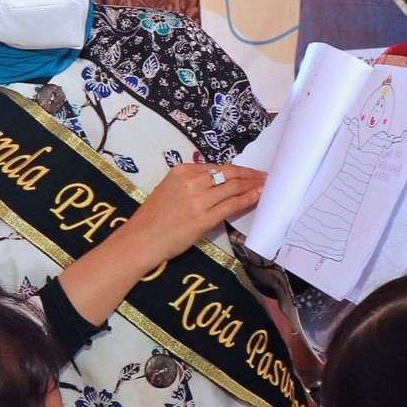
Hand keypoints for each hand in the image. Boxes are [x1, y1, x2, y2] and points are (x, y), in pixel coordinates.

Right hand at [118, 163, 264, 267]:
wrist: (142, 239)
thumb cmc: (153, 217)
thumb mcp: (169, 189)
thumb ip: (191, 183)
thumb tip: (216, 183)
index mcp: (181, 171)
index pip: (216, 167)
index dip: (236, 169)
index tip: (248, 171)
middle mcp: (191, 181)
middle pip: (228, 174)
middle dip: (249, 174)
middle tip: (264, 176)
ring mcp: (199, 200)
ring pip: (233, 188)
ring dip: (252, 185)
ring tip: (265, 185)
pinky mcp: (204, 218)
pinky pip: (231, 206)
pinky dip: (247, 199)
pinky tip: (257, 197)